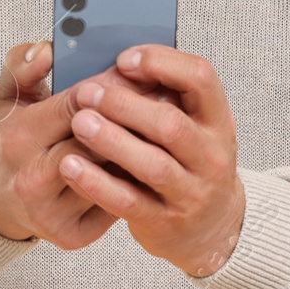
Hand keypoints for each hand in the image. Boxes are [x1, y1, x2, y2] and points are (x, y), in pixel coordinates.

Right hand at [0, 40, 153, 248]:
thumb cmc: (7, 140)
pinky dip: (133, 181)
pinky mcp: (71, 235)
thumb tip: (49, 48)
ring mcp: (52, 212)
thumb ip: (23, 65)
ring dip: (139, 148)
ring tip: (164, 126)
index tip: (136, 72)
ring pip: (110, 174)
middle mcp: (32, 179)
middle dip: (131, 116)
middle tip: (164, 95)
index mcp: (17, 138)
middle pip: (98, 141)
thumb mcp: (5, 97)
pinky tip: (149, 160)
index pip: (75, 106)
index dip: (110, 87)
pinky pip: (114, 203)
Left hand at [59, 45, 245, 277]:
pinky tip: (72, 166)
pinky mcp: (164, 222)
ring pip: (152, 165)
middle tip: (88, 92)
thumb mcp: (195, 127)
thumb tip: (117, 64)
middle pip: (171, 124)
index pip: (200, 78)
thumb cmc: (191, 164)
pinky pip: (128, 202)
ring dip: (112, 141)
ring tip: (79, 123)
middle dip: (126, 105)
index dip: (162, 62)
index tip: (124, 59)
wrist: (212, 228)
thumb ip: (165, 97)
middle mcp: (211, 156)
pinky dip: (98, 184)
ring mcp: (190, 193)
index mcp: (217, 121)